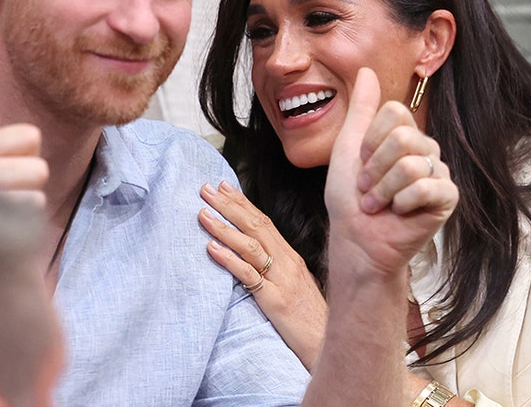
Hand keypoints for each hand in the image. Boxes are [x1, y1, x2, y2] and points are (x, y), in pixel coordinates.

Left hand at [199, 181, 327, 369]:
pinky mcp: (275, 299)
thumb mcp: (297, 286)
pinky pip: (249, 275)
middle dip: (229, 205)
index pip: (264, 222)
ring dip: (224, 227)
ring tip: (203, 214)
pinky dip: (229, 259)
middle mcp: (287, 262)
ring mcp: (282, 280)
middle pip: (256, 226)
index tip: (224, 187)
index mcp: (291, 258)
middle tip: (206, 189)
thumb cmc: (311, 319)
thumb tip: (256, 257)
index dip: (243, 203)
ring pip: (250, 245)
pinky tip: (211, 249)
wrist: (327, 343)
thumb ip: (278, 269)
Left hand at [325, 68, 456, 278]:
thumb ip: (361, 109)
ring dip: (383, 189)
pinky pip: (426, 187)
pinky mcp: (447, 197)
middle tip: (366, 188)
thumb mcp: (347, 147)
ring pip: (411, 164)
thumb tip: (367, 69)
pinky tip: (398, 212)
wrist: (357, 239)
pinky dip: (402, 202)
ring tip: (377, 204)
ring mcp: (439, 173)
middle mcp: (425, 149)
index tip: (360, 161)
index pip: (395, 112)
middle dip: (375, 167)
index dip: (371, 139)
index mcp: (403, 134)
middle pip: (404, 137)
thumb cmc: (349, 197)